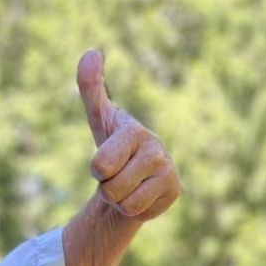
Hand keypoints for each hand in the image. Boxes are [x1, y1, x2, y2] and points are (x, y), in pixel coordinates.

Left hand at [77, 49, 179, 221]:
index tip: (106, 161)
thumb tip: (91, 52)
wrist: (132, 177)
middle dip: (107, 188)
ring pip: (125, 203)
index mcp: (134, 130)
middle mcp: (156, 147)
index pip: (101, 165)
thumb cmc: (113, 146)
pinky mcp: (175, 190)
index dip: (97, 170)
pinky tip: (142, 195)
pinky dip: (135, 210)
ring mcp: (168, 169)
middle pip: (111, 188)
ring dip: (119, 200)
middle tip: (115, 177)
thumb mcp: (98, 120)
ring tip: (127, 186)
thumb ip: (90, 89)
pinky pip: (140, 212)